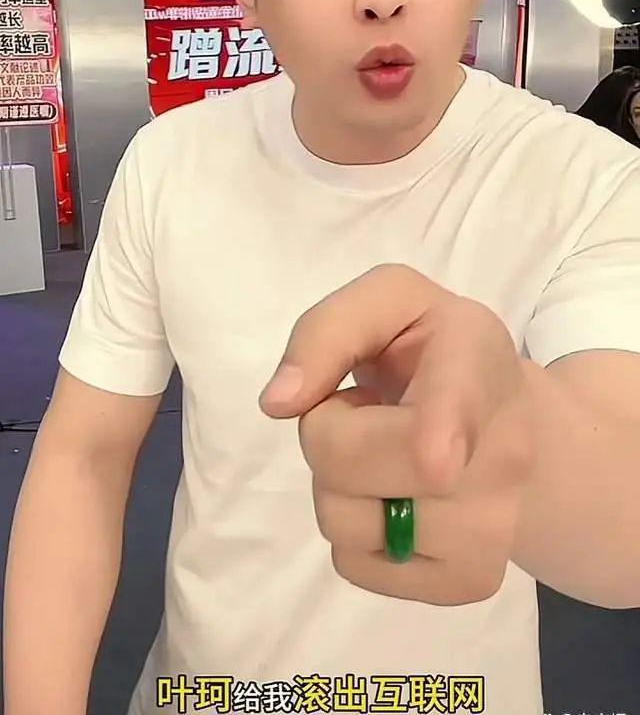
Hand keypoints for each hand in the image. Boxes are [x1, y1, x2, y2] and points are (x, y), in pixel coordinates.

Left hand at [259, 265, 534, 605]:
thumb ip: (326, 331)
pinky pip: (357, 566)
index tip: (436, 461)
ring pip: (350, 522)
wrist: (504, 417)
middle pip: (352, 462)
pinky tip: (395, 500)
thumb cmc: (430, 351)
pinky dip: (355, 536)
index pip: (463, 396)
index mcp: (477, 355)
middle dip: (325, 432)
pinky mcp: (472, 579)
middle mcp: (504, 447)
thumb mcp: (386, 304)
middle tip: (361, 412)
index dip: (445, 428)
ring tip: (384, 455)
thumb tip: (278, 401)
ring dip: (339, 487)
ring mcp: (496, 523)